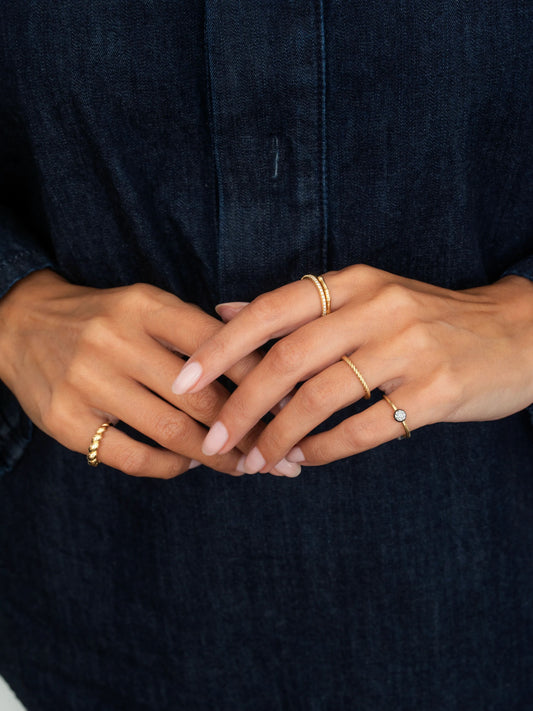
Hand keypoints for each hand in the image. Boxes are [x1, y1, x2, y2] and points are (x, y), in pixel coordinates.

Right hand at [0, 269, 293, 477]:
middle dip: (248, 430)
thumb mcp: (146, 306)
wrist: (21, 325)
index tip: (290, 406)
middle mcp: (115, 340)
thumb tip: (262, 371)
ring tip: (246, 467)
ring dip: (218, 456)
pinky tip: (189, 465)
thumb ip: (195, 332)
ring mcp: (87, 381)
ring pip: (171, 431)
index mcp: (144, 306)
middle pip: (200, 396)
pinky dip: (169, 467)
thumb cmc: (102, 319)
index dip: (260, 380)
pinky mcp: (64, 420)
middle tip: (278, 452)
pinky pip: (131, 457)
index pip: (218, 344)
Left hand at [170, 264, 532, 472]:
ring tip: (255, 461)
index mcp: (353, 282)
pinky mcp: (437, 391)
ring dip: (279, 437)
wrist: (514, 334)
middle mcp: (379, 308)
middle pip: (288, 360)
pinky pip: (365, 429)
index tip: (183, 382)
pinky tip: (307, 460)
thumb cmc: (425, 319)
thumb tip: (222, 312)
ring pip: (321, 398)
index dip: (220, 348)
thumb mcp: (363, 297)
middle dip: (241, 406)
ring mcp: (411, 349)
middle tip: (214, 442)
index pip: (270, 310)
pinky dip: (326, 450)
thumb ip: (295, 306)